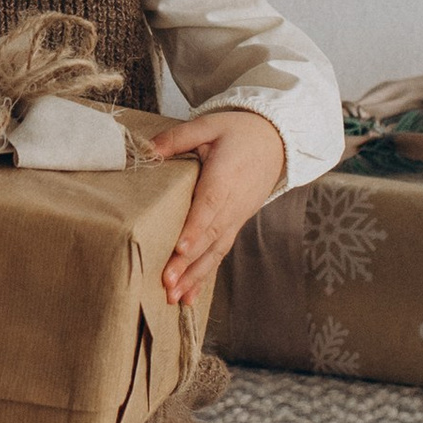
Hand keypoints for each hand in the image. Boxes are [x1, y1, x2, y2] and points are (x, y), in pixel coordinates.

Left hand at [146, 106, 286, 305]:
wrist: (275, 141)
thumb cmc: (239, 132)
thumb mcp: (209, 124)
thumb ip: (177, 138)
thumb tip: (147, 150)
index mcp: (225, 176)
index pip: (209, 206)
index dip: (195, 229)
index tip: (180, 249)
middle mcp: (233, 203)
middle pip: (210, 236)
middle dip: (189, 263)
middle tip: (168, 283)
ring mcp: (236, 217)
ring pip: (215, 251)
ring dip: (195, 276)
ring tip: (175, 297)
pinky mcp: (235, 224)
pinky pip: (220, 252)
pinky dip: (205, 275)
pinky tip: (190, 297)